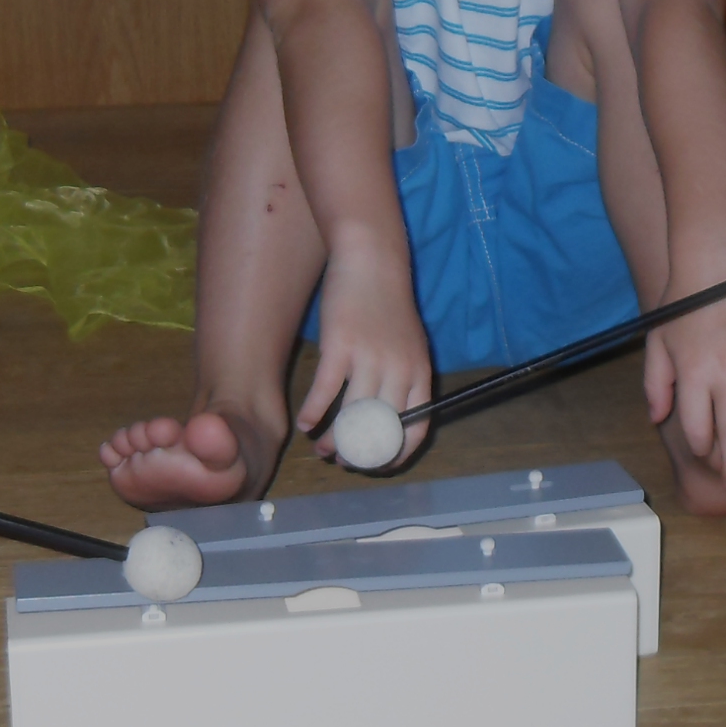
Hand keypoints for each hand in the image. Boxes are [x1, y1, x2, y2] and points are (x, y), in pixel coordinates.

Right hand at [297, 244, 433, 467]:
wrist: (371, 261)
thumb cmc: (387, 304)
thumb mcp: (409, 344)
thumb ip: (404, 378)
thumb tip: (389, 418)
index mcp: (420, 372)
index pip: (416, 428)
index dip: (396, 454)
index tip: (378, 465)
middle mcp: (399, 370)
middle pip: (379, 429)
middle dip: (359, 453)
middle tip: (343, 460)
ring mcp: (369, 358)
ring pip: (350, 417)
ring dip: (332, 439)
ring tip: (321, 447)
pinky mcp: (340, 346)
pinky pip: (324, 392)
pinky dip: (312, 413)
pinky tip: (305, 423)